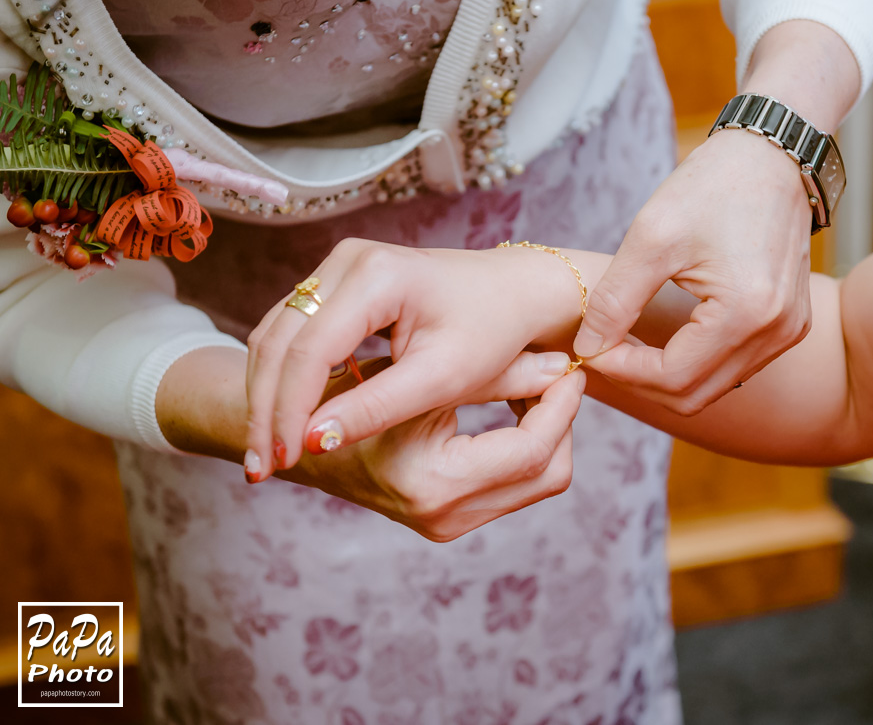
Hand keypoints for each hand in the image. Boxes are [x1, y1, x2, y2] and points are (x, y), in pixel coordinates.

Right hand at [245, 239, 582, 479]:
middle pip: (282, 342)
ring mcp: (338, 267)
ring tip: (264, 456)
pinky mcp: (336, 283)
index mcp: (379, 276)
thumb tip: (313, 442)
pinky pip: (289, 334)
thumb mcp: (441, 377)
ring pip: (277, 338)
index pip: (312, 350)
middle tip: (260, 470)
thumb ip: (377, 407)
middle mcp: (349, 261)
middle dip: (268, 409)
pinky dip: (281, 380)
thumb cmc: (493, 332)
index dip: (292, 411)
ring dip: (266, 397)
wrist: (516, 291)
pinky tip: (280, 424)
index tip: (286, 463)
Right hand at [278, 354, 585, 541]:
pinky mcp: (440, 516)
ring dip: (543, 430)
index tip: (570, 365)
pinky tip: (508, 399)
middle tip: (559, 371)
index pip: (531, 452)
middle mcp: (438, 514)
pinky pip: (512, 483)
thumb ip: (496, 375)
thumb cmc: (340, 386)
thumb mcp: (424, 371)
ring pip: (536, 480)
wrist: (287, 426)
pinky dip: (521, 443)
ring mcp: (440, 522)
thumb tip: (564, 368)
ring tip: (533, 379)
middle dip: (559, 420)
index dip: (559, 406)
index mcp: (430, 482)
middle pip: (545, 473)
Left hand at [575, 130, 812, 414]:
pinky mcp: (790, 324)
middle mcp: (777, 332)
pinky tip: (663, 338)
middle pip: (694, 395)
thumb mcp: (651, 236)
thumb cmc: (714, 184)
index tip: (590, 348)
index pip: (672, 377)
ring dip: (666, 376)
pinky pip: (734, 367)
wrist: (772, 151)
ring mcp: (789, 331)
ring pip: (714, 387)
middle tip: (603, 350)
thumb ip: (614, 300)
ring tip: (627, 343)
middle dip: (641, 382)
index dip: (623, 371)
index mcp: (747, 312)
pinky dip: (694, 363)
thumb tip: (587, 347)